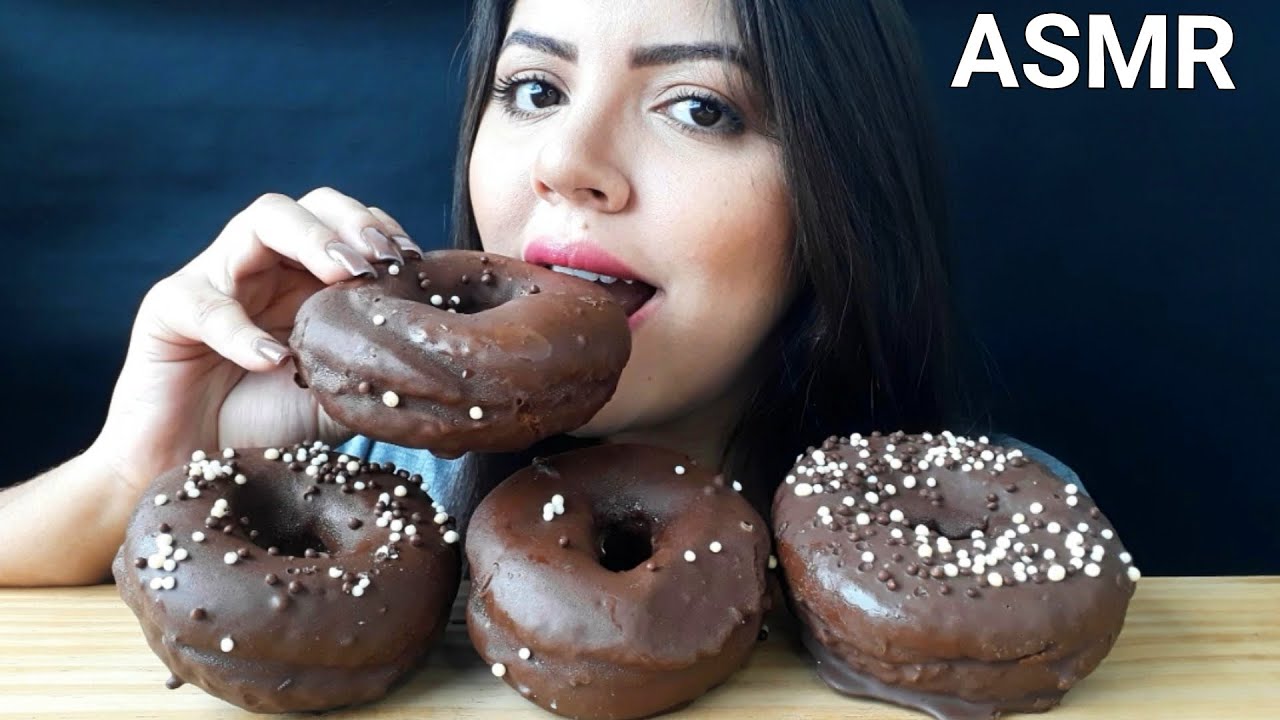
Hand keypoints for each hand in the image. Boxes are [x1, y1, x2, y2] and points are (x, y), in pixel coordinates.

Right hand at [88, 187, 421, 492]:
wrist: (200, 470)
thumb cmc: (273, 426)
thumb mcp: (343, 390)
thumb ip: (379, 361)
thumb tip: (443, 352)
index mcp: (303, 275)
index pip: (343, 223)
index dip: (380, 230)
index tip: (413, 262)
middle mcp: (260, 265)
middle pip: (304, 205)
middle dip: (349, 222)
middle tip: (381, 259)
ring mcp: (213, 279)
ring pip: (258, 223)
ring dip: (310, 239)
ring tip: (344, 274)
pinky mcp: (167, 310)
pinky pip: (205, 303)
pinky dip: (243, 330)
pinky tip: (275, 360)